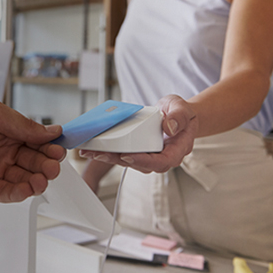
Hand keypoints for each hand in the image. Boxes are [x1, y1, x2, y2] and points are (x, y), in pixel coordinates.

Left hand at [0, 92, 64, 202]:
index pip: (37, 142)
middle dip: (45, 166)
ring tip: (42, 180)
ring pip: (21, 179)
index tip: (60, 150)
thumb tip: (53, 132)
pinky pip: (3, 192)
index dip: (50, 147)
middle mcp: (3, 150)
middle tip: (52, 167)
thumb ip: (23, 126)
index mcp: (8, 131)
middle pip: (32, 162)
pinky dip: (18, 193)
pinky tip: (27, 190)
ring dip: (35, 181)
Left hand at [79, 95, 196, 173]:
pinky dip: (109, 151)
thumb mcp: (182, 109)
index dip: (143, 161)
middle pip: (139, 164)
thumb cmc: (180, 113)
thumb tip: (169, 127)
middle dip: (118, 160)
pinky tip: (94, 148)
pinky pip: (123, 154)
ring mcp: (149, 155)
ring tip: (91, 152)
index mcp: (176, 150)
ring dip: (109, 158)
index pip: (161, 161)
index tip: (127, 156)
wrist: (176, 114)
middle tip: (100, 154)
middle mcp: (161, 157)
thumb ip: (178, 116)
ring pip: (128, 161)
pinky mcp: (138, 151)